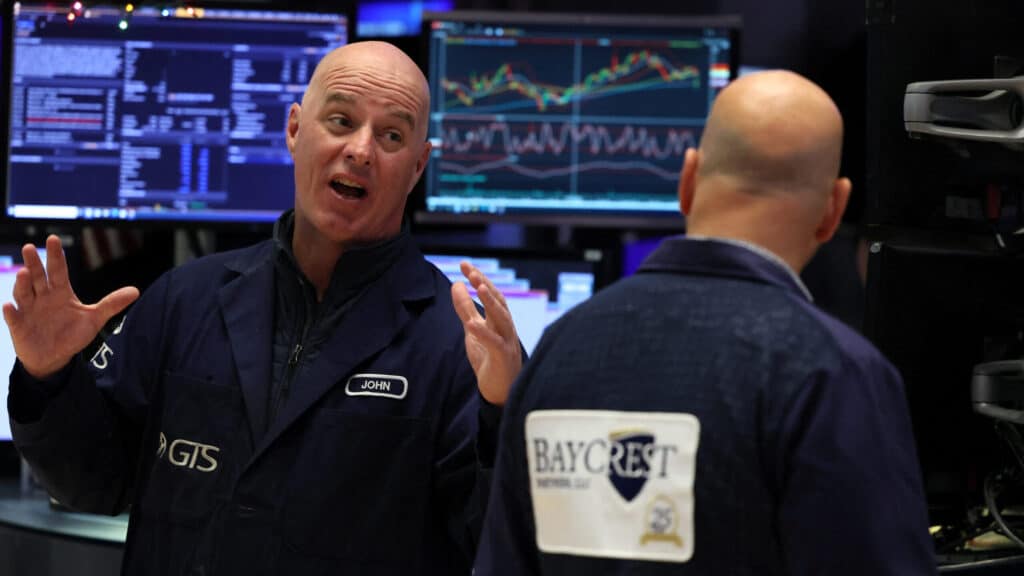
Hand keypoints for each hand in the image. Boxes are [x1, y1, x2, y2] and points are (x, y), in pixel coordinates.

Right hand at [1, 235, 138, 378]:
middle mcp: (42, 297)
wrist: (54, 357)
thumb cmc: (72, 334)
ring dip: (22, 284)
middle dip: (34, 263)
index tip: (53, 239)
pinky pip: (13, 317)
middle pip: (37, 277)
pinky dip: (11, 312)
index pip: (58, 270)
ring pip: (23, 293)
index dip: (56, 256)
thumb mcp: (94, 319)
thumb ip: (111, 304)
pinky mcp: (19, 326)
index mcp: (60, 292)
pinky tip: (9, 306)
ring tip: (24, 273)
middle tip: (30, 247)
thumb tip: (136, 291)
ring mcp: (29, 310)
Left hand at [451, 261, 521, 405]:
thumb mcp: (473, 330)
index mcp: (500, 320)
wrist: (501, 392)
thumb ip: (466, 309)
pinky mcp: (503, 357)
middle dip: (484, 284)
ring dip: (490, 301)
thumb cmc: (490, 359)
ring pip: (501, 317)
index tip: (464, 264)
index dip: (479, 278)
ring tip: (478, 286)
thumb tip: (456, 284)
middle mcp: (506, 327)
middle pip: (498, 301)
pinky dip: (483, 333)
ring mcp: (507, 342)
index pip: (491, 294)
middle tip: (471, 270)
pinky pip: (494, 343)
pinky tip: (472, 324)